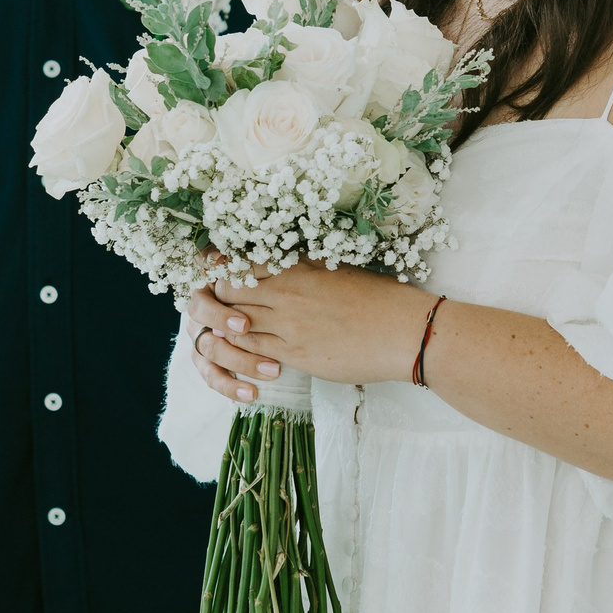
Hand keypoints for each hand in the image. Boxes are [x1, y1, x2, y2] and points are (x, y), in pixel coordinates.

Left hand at [182, 259, 428, 398]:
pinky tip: (238, 345)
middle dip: (216, 294)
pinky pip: (253, 349)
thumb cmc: (377, 297)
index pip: (242, 262)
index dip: (220, 265)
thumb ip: (305, 263)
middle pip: (230, 291)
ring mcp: (288, 326)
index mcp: (297, 267)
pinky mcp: (294, 355)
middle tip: (209, 298)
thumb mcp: (337, 268)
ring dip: (224, 322)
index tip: (210, 268)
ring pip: (236, 322)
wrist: (402, 331)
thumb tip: (282, 257)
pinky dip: (240, 346)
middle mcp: (286, 293)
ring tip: (219, 322)